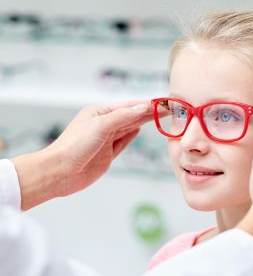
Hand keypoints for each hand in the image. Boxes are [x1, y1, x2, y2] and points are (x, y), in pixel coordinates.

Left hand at [12, 100, 153, 209]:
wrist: (61, 172)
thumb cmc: (75, 146)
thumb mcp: (100, 126)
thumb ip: (123, 117)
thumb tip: (143, 108)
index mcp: (100, 112)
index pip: (129, 106)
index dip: (147, 105)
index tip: (164, 103)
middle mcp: (104, 124)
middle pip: (131, 116)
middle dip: (149, 112)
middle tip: (169, 109)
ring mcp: (106, 139)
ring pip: (129, 128)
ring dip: (144, 122)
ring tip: (160, 116)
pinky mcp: (108, 154)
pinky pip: (124, 141)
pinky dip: (133, 135)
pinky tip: (140, 128)